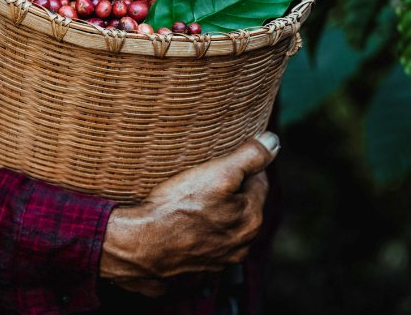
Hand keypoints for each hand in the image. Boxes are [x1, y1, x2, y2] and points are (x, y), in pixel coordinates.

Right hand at [99, 133, 279, 296]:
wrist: (137, 245)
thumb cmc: (176, 208)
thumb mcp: (218, 173)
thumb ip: (250, 157)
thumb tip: (273, 141)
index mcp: (252, 221)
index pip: (259, 181)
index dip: (241, 166)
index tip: (222, 161)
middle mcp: (239, 246)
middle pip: (242, 205)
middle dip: (229, 191)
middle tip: (204, 178)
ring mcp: (216, 262)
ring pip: (222, 226)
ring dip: (212, 213)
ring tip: (189, 199)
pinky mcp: (193, 270)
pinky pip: (200, 243)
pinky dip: (195, 232)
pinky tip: (179, 222)